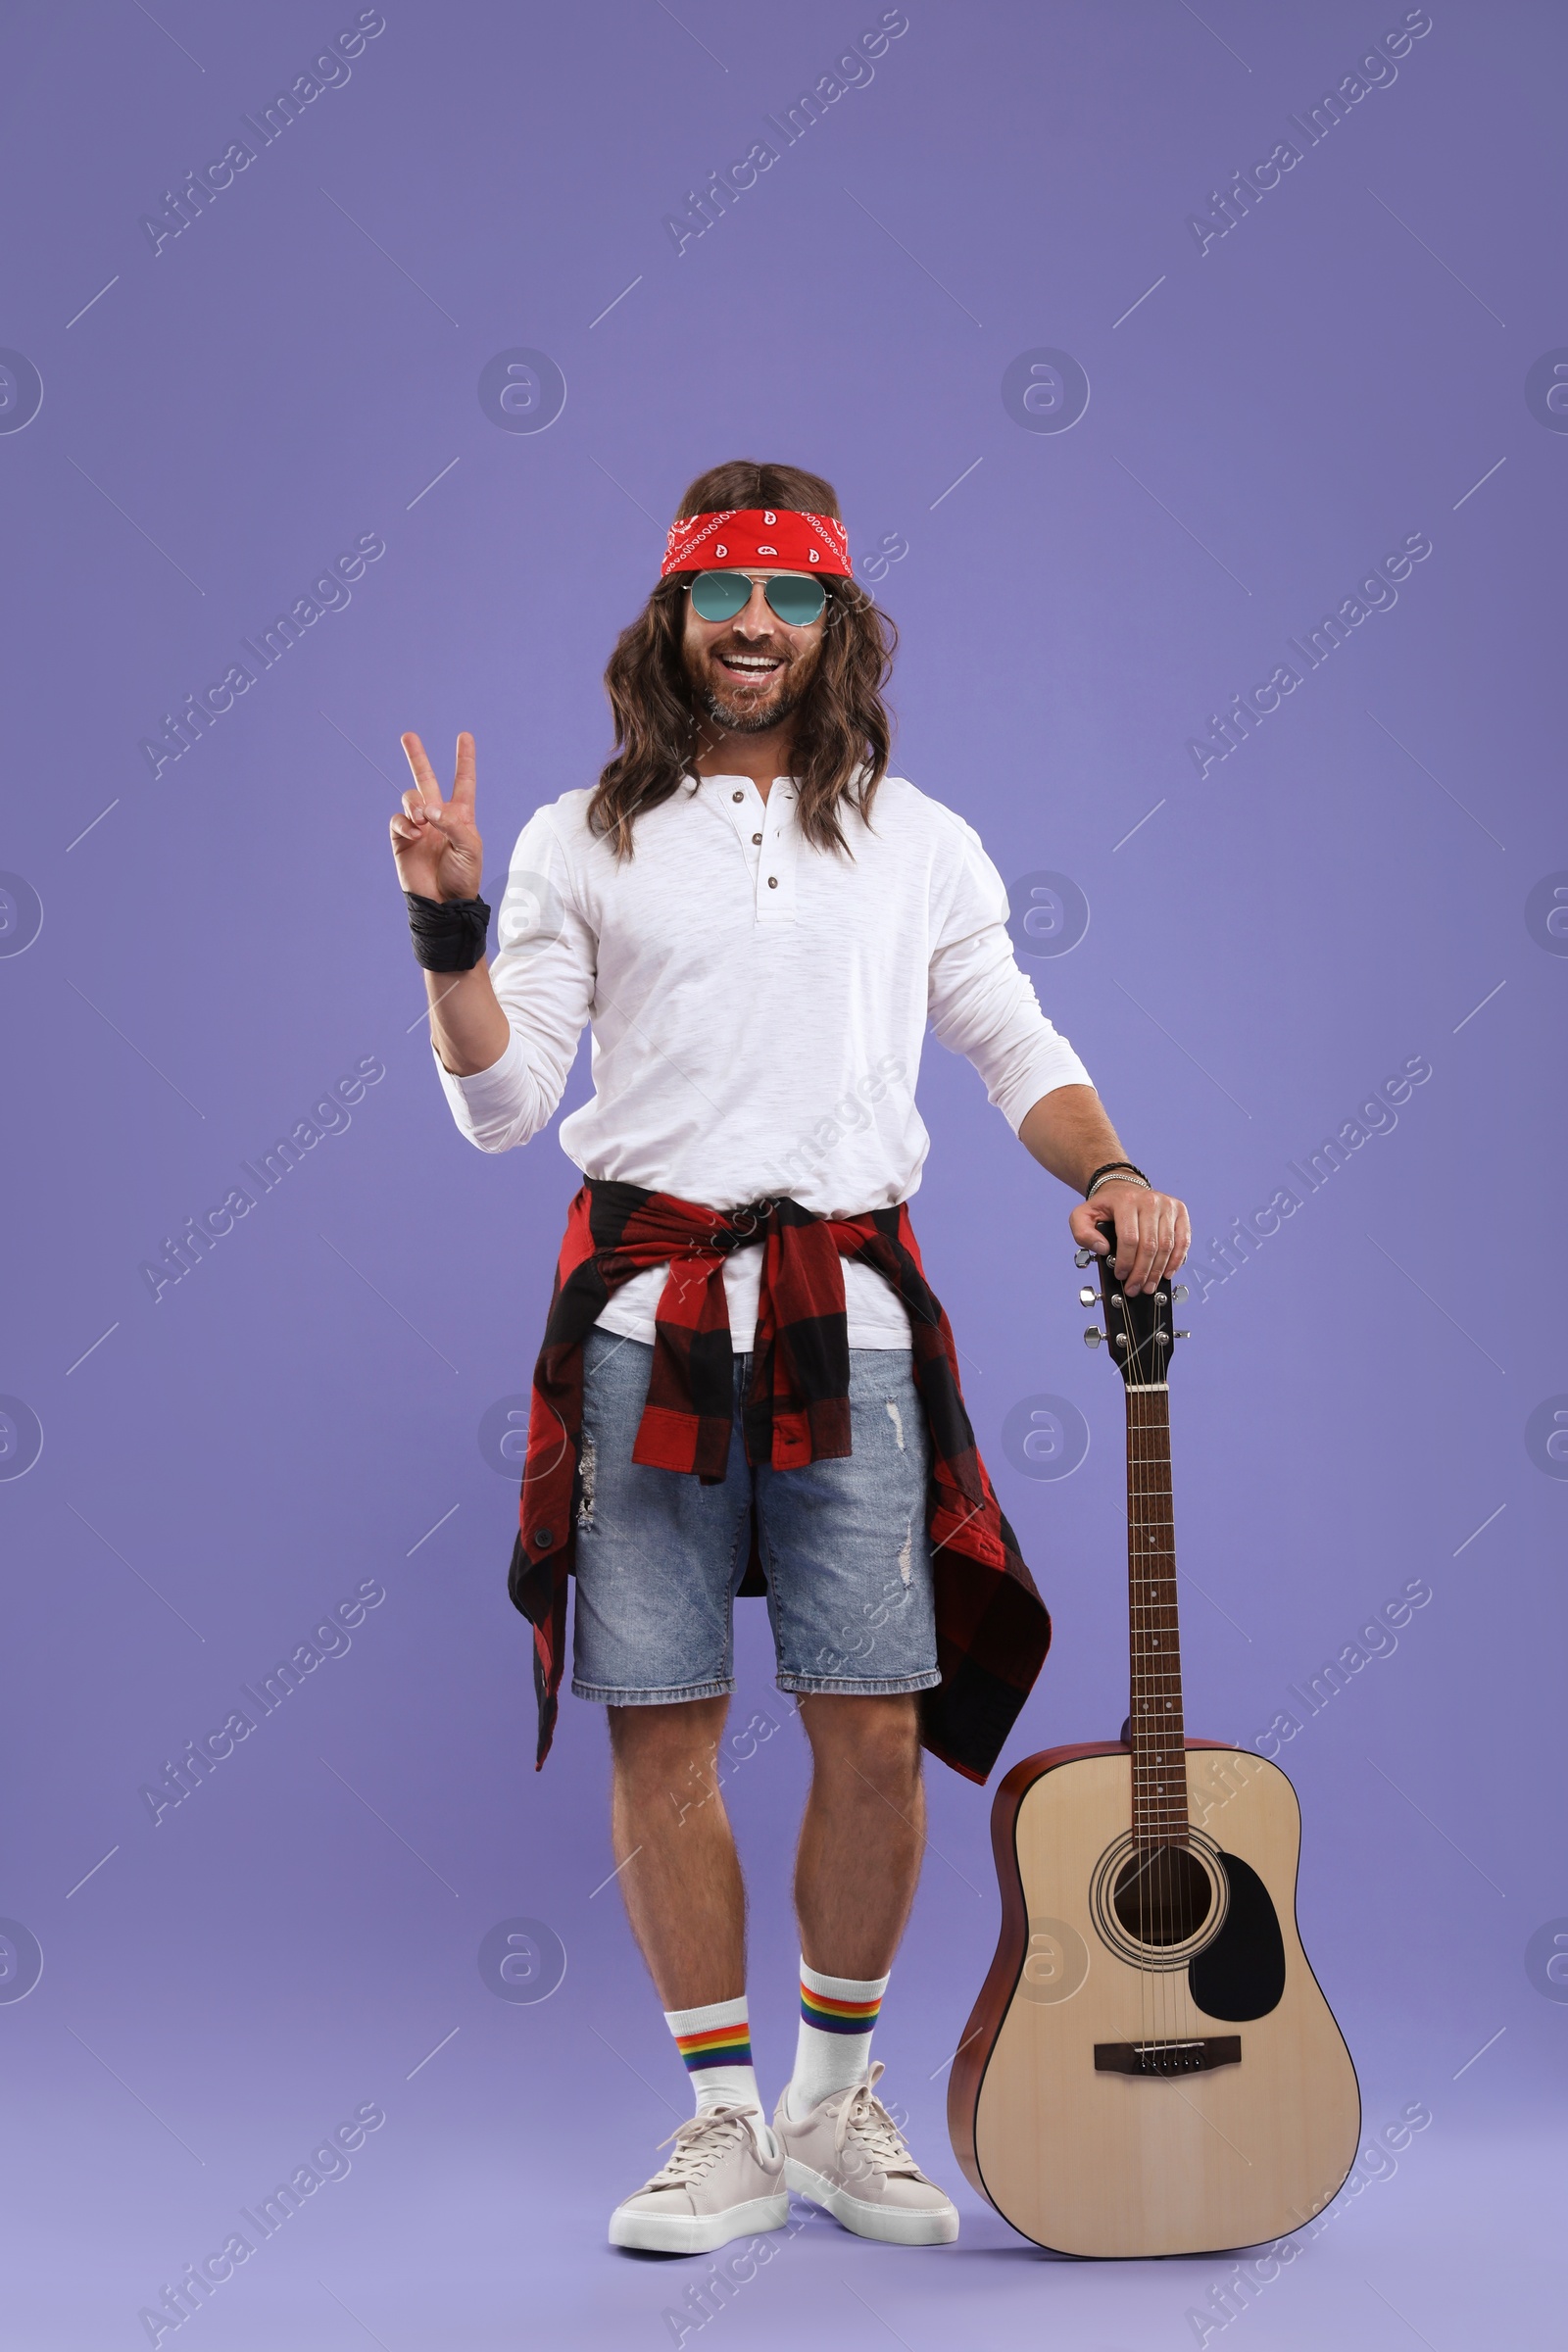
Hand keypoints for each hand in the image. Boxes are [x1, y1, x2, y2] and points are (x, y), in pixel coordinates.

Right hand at [390, 731, 483, 902]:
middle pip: (426, 779)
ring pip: (411, 797)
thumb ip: (452, 823)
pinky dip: (405, 823)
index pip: (463, 782)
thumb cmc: (464, 876)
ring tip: (423, 821)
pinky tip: (415, 834)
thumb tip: (429, 808)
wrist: (444, 902)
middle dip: (416, 757)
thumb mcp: (470, 848)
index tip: (465, 736)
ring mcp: (418, 826)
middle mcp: (438, 816)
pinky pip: (398, 819)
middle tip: (408, 735)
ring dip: (416, 804)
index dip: (464, 759)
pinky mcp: (402, 838)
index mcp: (460, 815)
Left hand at [1069, 1182, 1189, 1295]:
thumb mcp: (1083, 1216)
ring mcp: (1168, 1205)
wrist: (1124, 1190)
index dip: (1125, 1262)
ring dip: (1158, 1271)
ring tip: (1149, 1286)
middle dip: (1142, 1272)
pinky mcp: (1180, 1211)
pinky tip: (1167, 1273)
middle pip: (1149, 1245)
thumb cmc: (1105, 1207)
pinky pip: (1183, 1240)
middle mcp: (1150, 1201)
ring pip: (1167, 1246)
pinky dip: (1176, 1260)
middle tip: (1135, 1288)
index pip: (1129, 1238)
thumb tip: (1103, 1249)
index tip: (1120, 1276)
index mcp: (1126, 1201)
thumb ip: (1083, 1233)